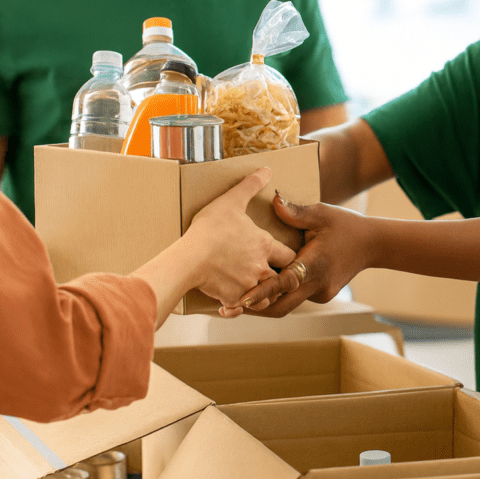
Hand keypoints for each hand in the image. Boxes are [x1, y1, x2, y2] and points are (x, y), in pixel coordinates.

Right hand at [180, 168, 296, 307]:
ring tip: (253, 290)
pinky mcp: (232, 299)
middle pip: (282, 279)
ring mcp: (248, 286)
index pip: (289, 254)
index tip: (284, 256)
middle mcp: (262, 268)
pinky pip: (240, 308)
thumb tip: (267, 170)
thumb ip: (250, 185)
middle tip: (273, 277)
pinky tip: (230, 304)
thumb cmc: (210, 229)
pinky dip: (237, 308)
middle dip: (279, 279)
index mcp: (265, 245)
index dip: (288, 256)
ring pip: (265, 297)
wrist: (190, 258)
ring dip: (261, 295)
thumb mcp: (231, 201)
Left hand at [220, 193, 373, 317]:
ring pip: (287, 305)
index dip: (261, 292)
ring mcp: (320, 294)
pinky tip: (264, 288)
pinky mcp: (321, 295)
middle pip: (280, 306)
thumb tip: (274, 200)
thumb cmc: (346, 226)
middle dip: (254, 309)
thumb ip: (295, 212)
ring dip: (265, 303)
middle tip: (227, 308)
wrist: (372, 245)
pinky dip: (281, 295)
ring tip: (238, 302)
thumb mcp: (321, 214)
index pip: (284, 283)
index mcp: (315, 265)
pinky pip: (296, 298)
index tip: (240, 301)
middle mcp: (317, 285)